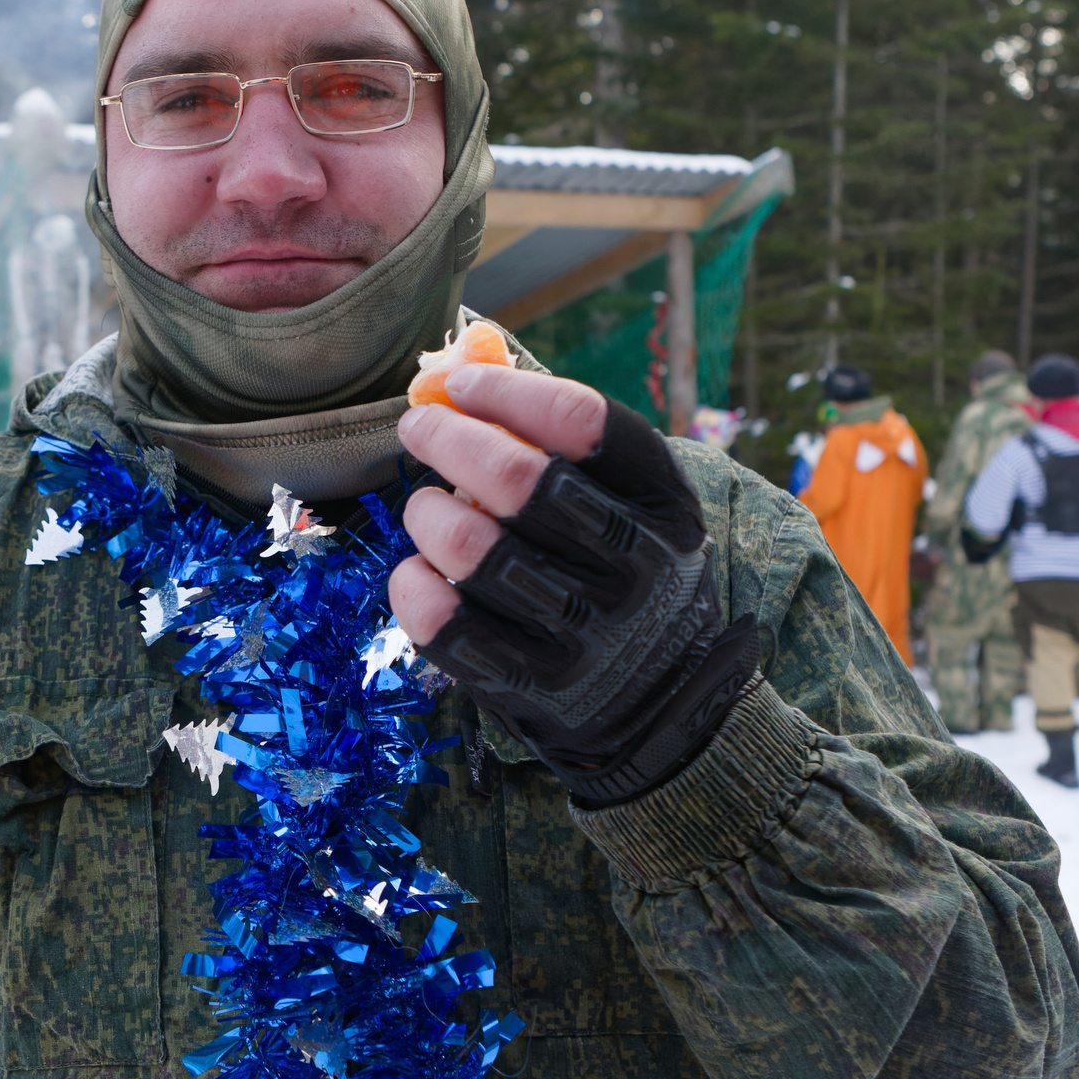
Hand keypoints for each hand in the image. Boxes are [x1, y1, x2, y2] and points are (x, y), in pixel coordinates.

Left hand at [391, 366, 757, 805]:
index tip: (460, 384)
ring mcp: (585, 635)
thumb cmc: (626, 575)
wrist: (664, 707)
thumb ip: (565, 446)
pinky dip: (413, 585)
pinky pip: (444, 624)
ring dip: (429, 512)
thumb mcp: (634, 506)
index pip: (584, 422)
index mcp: (665, 507)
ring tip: (426, 507)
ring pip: (470, 548)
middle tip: (418, 427)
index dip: (508, 391)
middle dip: (449, 438)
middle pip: (518, 480)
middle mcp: (634, 569)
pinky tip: (418, 570)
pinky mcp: (534, 688)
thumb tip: (464, 371)